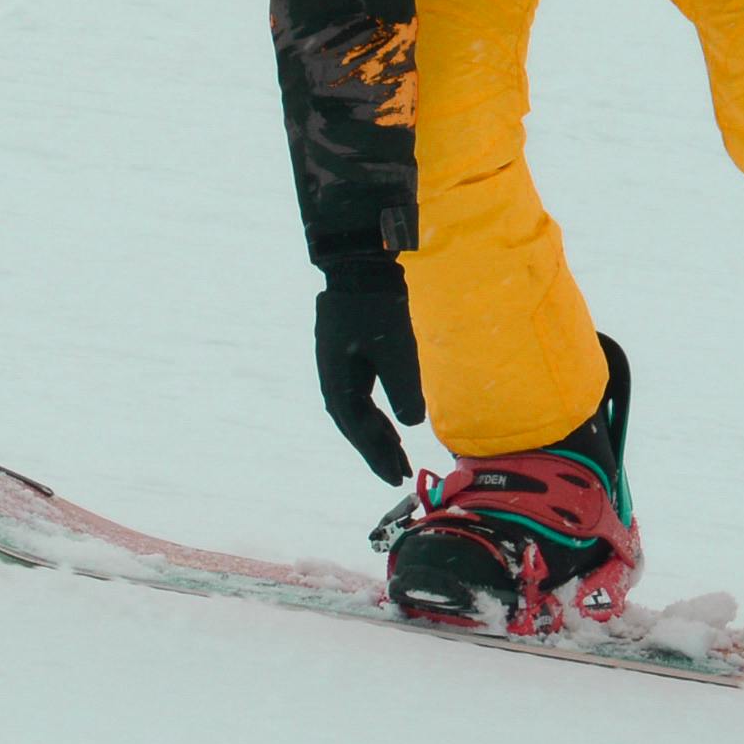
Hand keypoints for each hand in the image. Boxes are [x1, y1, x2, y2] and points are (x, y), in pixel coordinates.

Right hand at [313, 254, 426, 484]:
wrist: (360, 268)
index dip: (376, 454)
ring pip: (358, 412)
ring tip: (399, 457)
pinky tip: (392, 425)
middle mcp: (332, 379)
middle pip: (354, 425)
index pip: (357, 428)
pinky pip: (361, 397)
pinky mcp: (349, 359)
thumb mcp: (396, 350)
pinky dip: (377, 415)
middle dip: (376, 451)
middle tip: (399, 475)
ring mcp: (338, 369)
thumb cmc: (377, 308)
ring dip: (377, 435)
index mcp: (337, 381)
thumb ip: (403, 389)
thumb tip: (410, 424)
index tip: (394, 476)